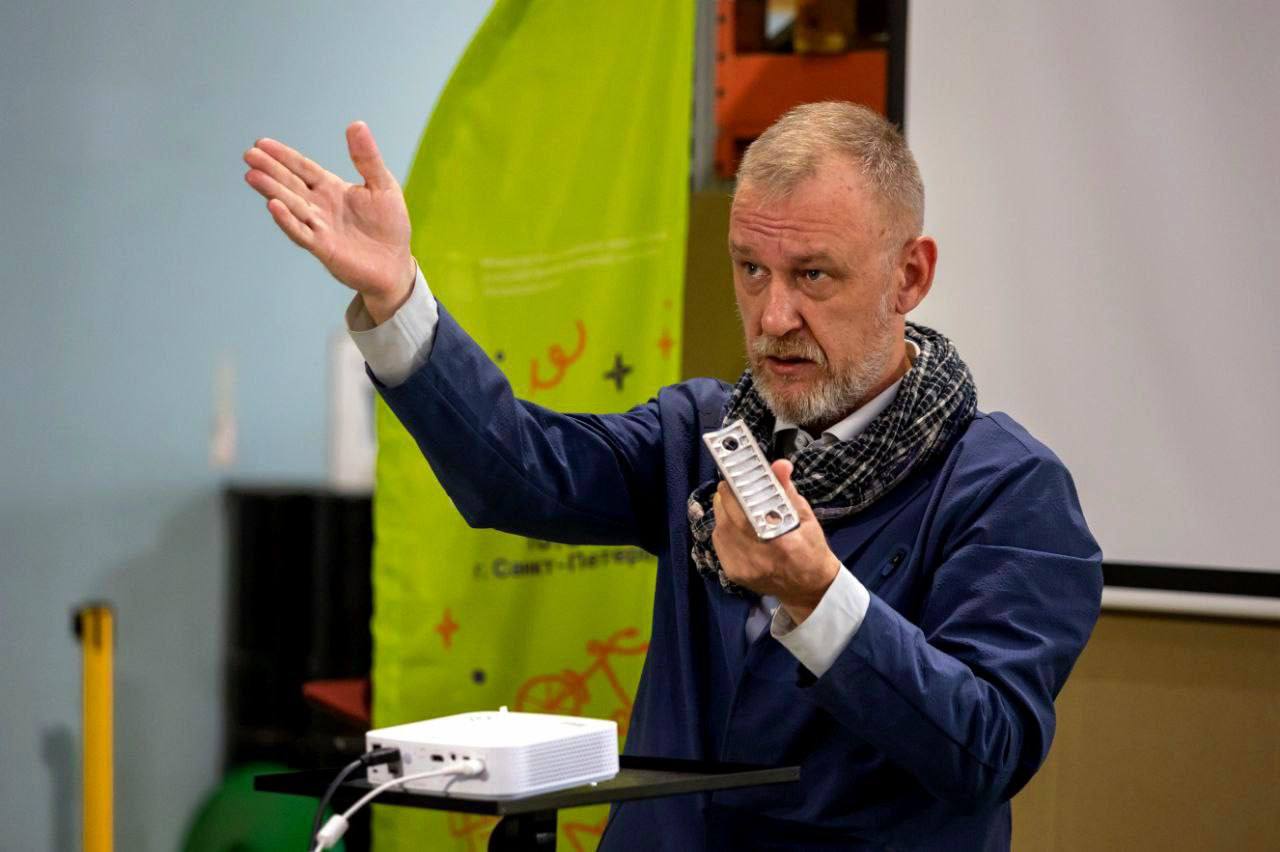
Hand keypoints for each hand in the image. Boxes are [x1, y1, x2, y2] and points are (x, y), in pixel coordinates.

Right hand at [243, 121, 414, 322]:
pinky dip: (287, 219)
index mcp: (331, 188)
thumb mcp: (382, 185)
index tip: (262, 143)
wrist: (396, 263)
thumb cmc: (389, 225)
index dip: (283, 156)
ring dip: (272, 190)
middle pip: (290, 184)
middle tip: (249, 155)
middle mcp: (319, 206)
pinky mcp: (323, 247)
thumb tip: (356, 124)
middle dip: (270, 169)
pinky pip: (301, 232)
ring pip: (291, 205)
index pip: (302, 168)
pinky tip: (273, 206)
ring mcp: (319, 227)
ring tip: (253, 175)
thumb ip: (367, 158)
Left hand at [711, 459, 842, 622]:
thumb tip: (780, 464)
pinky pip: (718, 541)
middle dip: (728, 496)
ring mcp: (743, 568)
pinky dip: (722, 526)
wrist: (807, 590)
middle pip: (729, 518)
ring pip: (720, 528)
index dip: (740, 490)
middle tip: (734, 483)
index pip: (751, 511)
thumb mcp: (807, 519)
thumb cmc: (811, 551)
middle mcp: (759, 558)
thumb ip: (787, 491)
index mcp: (782, 543)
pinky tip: (732, 521)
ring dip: (723, 510)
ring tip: (733, 499)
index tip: (737, 474)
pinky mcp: (732, 573)